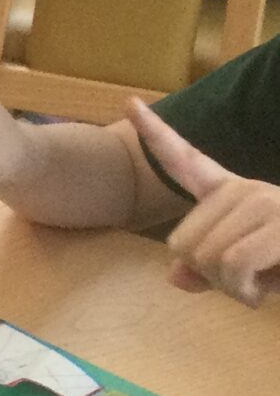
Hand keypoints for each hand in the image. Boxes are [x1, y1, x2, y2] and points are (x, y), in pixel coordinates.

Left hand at [129, 101, 279, 305]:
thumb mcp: (240, 274)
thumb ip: (204, 272)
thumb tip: (176, 275)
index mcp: (231, 192)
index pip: (185, 159)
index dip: (156, 133)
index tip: (130, 103)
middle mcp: (245, 189)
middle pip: (182, 244)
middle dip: (208, 276)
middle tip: (247, 278)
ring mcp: (265, 201)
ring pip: (206, 258)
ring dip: (231, 288)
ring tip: (263, 280)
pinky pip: (233, 265)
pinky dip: (244, 292)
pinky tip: (266, 289)